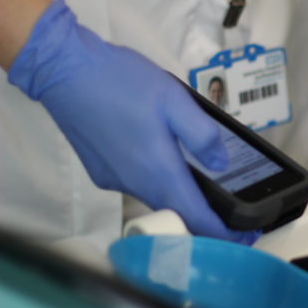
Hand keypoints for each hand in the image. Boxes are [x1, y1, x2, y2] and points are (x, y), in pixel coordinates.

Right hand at [8, 0, 254, 242]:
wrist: (63, 70)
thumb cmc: (122, 81)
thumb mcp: (176, 100)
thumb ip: (203, 135)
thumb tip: (222, 164)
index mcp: (159, 171)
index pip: (196, 218)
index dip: (222, 233)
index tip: (245, 238)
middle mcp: (135, 184)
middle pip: (176, 213)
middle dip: (205, 217)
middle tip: (231, 212)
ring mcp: (114, 180)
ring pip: (156, 199)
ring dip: (180, 198)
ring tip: (204, 185)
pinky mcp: (101, 171)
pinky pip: (137, 186)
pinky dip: (157, 183)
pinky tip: (165, 161)